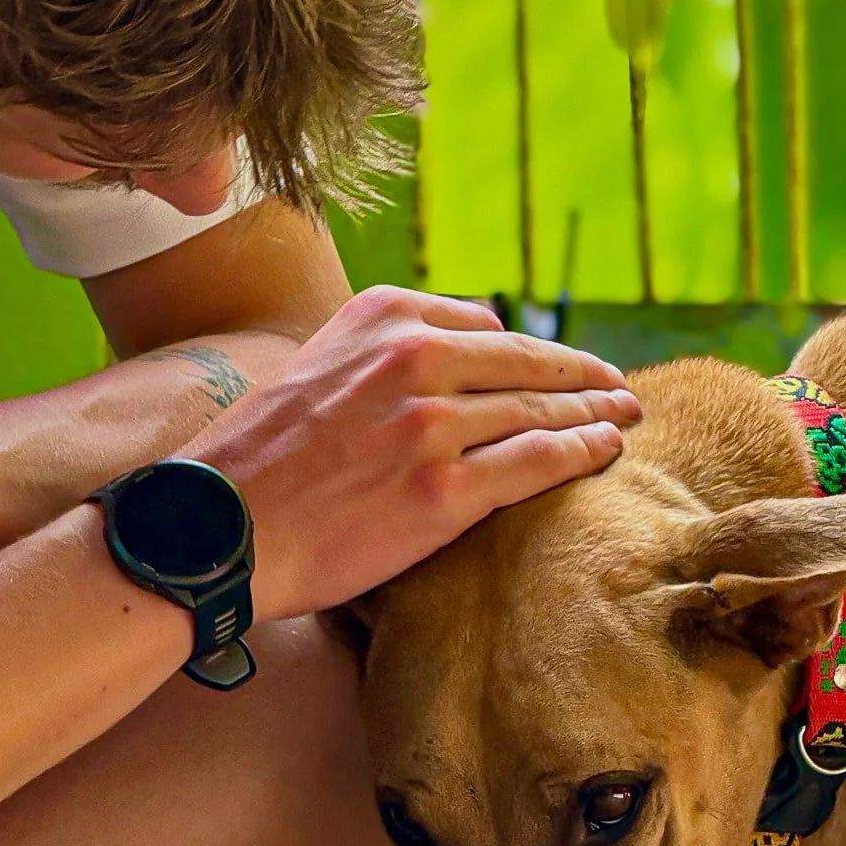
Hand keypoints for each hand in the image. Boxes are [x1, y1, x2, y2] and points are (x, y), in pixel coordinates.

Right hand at [196, 286, 640, 616]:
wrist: (218, 528)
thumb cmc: (257, 462)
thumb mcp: (314, 368)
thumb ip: (378, 357)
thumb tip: (439, 359)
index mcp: (382, 317)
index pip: (484, 326)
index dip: (531, 352)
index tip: (562, 367)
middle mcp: (413, 357)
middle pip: (525, 362)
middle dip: (582, 377)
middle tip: (623, 389)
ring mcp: (432, 424)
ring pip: (540, 410)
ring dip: (596, 414)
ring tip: (627, 419)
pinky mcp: (444, 490)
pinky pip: (538, 461)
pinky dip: (583, 452)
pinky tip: (608, 450)